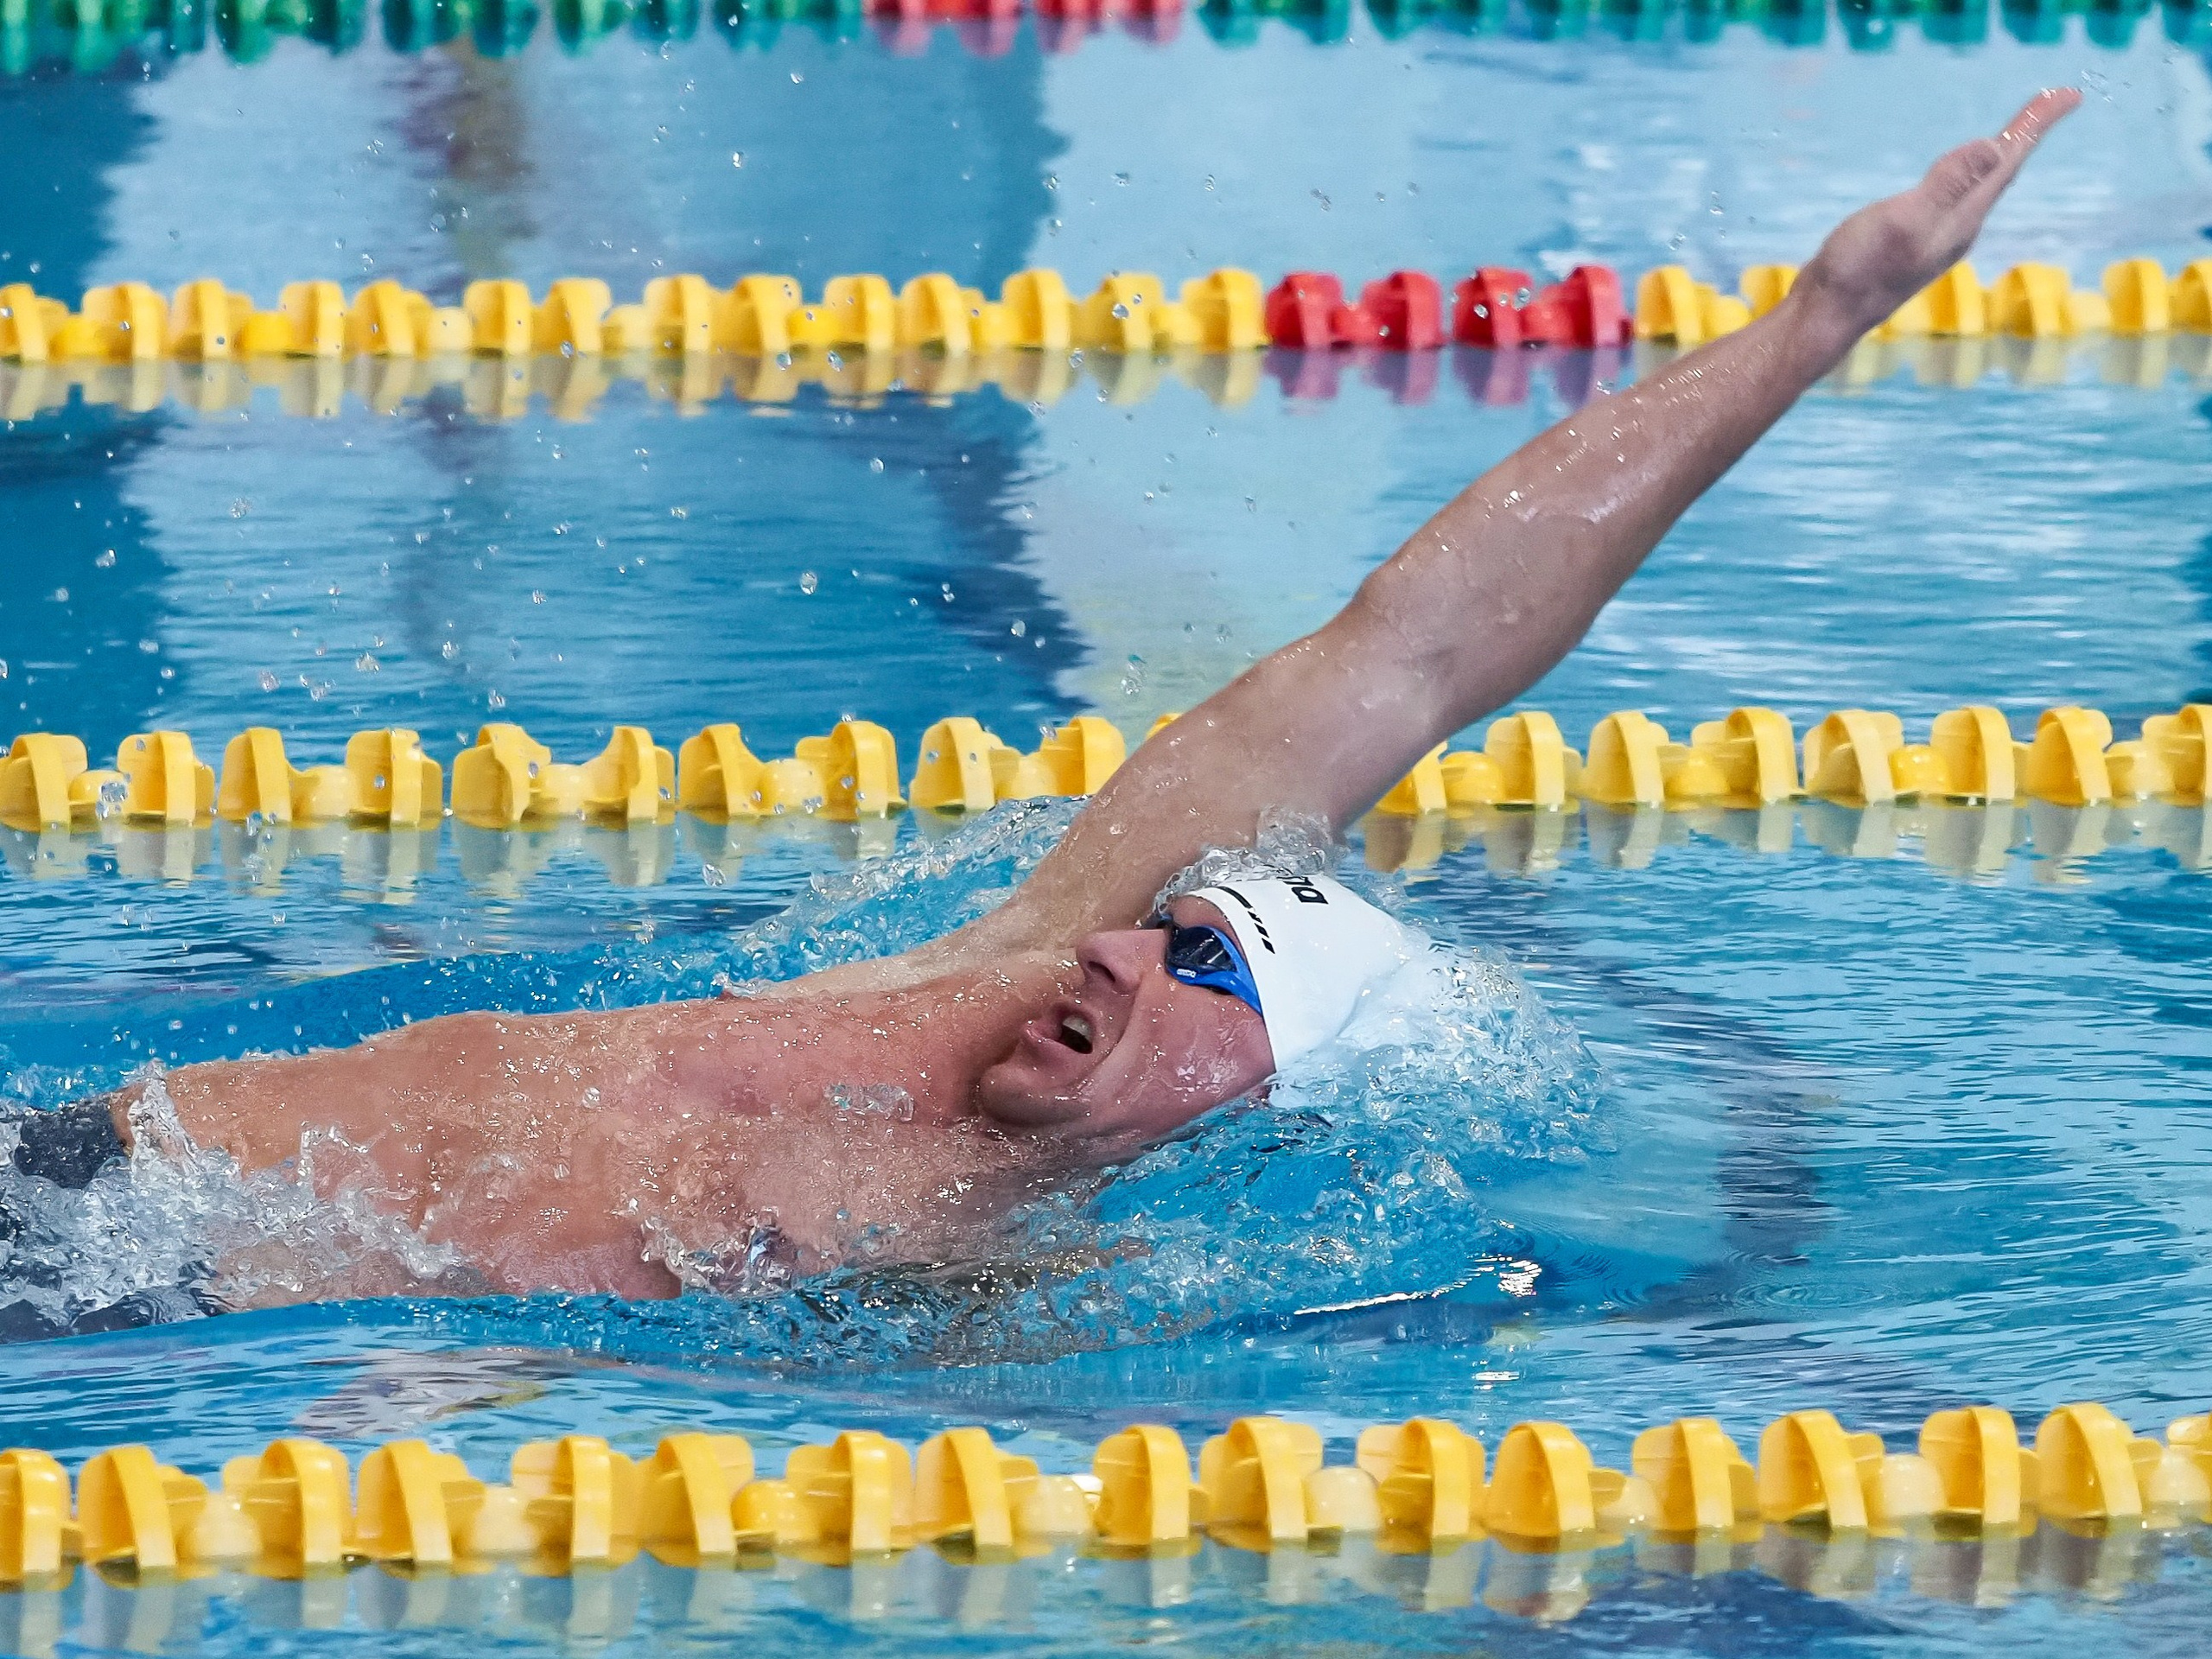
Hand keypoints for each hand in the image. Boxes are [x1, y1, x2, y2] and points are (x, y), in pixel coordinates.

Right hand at [1796, 88, 2081, 338]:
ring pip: (1980, 185)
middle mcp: (1957, 227)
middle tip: (2055, 101)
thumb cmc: (1858, 270)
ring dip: (2001, 154)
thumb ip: (1946, 186)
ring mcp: (1934, 237)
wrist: (1825, 317)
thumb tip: (1993, 146)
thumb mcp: (1902, 221)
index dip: (2036, 125)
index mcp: (1961, 218)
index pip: (2007, 161)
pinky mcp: (1910, 240)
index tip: (2071, 93)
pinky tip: (1958, 176)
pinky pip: (1953, 194)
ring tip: (2016, 133)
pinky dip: (1967, 172)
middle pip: (2002, 171)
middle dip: (2027, 134)